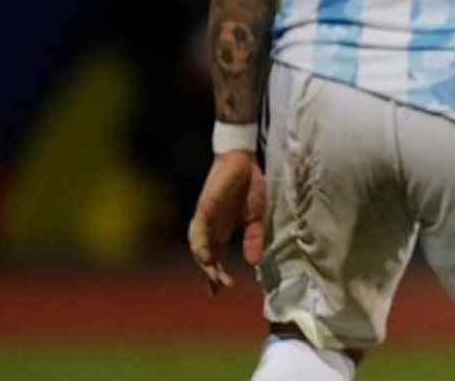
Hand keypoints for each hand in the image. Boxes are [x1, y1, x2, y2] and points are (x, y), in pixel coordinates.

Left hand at [187, 150, 265, 295]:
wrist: (243, 162)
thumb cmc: (249, 188)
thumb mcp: (256, 218)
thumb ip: (254, 239)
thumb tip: (254, 263)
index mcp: (222, 232)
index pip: (216, 258)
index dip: (215, 276)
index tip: (218, 293)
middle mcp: (211, 229)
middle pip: (206, 256)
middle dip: (212, 273)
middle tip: (220, 288)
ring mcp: (205, 219)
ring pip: (198, 246)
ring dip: (205, 262)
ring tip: (214, 276)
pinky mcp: (204, 208)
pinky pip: (198, 229)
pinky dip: (201, 244)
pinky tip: (206, 256)